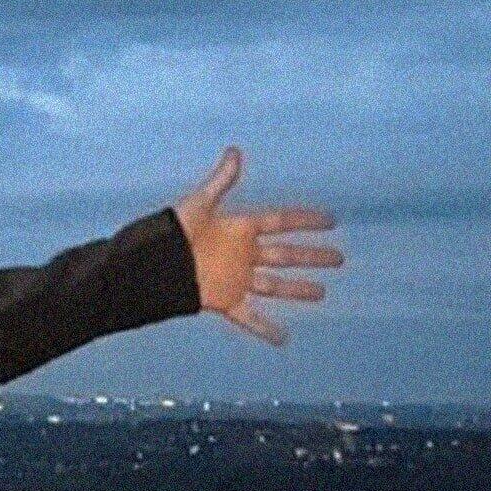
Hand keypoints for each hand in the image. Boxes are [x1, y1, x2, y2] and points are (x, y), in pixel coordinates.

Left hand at [171, 147, 341, 344]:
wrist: (150, 267)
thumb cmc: (171, 232)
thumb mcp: (199, 205)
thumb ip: (221, 181)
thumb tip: (235, 151)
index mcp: (240, 228)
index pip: (281, 222)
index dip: (305, 221)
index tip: (330, 221)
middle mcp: (243, 254)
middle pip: (286, 255)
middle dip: (312, 257)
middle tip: (339, 259)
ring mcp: (236, 278)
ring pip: (275, 285)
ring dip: (298, 289)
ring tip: (322, 293)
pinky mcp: (225, 300)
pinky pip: (250, 317)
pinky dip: (266, 329)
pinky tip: (284, 339)